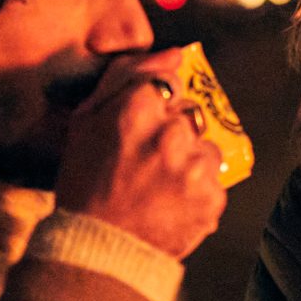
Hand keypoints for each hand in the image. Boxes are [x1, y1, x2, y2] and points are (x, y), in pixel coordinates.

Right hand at [53, 48, 225, 258]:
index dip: (155, 105)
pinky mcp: (213, 198)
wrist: (99, 248)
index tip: (141, 128)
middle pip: (189, 115)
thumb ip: (128, 76)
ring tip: (160, 187)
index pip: (168, 82)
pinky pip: (215, 183)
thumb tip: (172, 52)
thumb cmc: (85, 184)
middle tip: (146, 163)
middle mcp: (173, 131)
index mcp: (139, 106)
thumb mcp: (86, 122)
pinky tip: (171, 205)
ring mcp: (196, 166)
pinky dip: (198, 193)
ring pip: (206, 147)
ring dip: (190, 162)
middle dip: (173, 133)